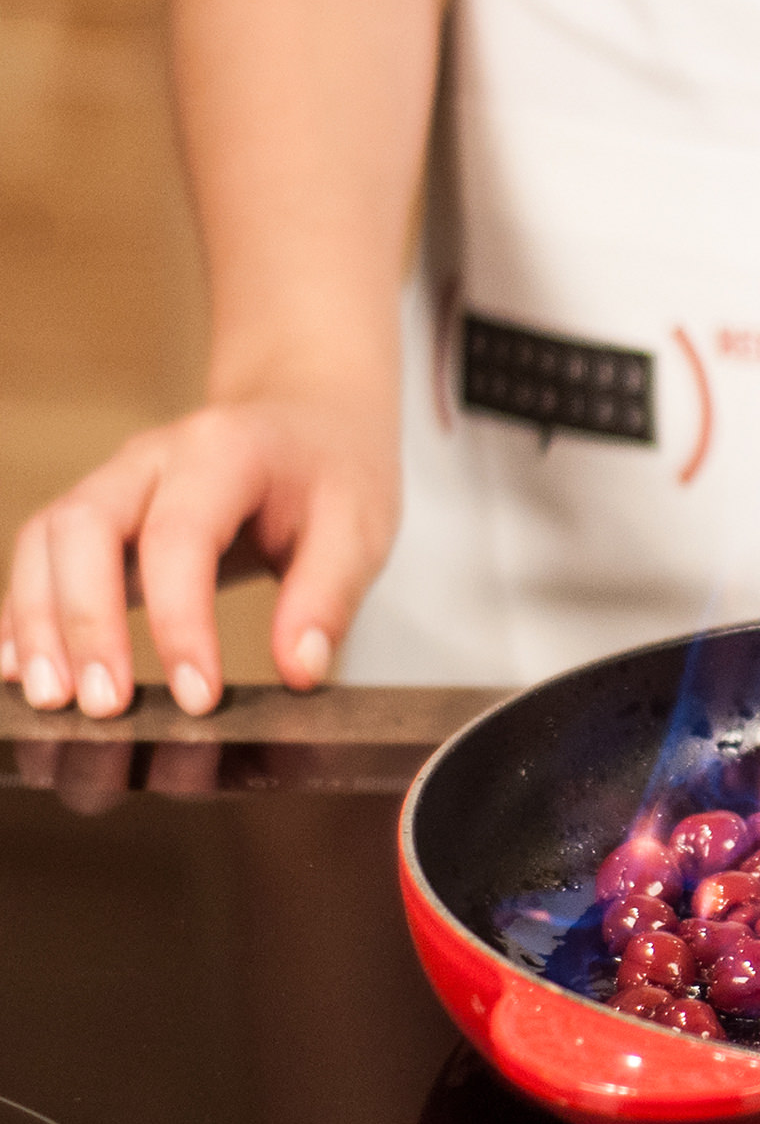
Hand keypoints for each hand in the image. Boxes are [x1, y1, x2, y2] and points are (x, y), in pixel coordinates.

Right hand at [2, 383, 397, 716]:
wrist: (309, 416)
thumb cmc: (335, 473)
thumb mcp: (361, 528)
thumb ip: (330, 597)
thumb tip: (300, 671)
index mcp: (224, 452)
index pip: (181, 538)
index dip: (180, 623)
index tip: (199, 698)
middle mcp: (153, 457)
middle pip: (84, 528)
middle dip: (84, 621)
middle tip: (104, 707)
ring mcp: (116, 480)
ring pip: (47, 538)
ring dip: (38, 621)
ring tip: (50, 699)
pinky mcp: (100, 512)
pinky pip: (42, 553)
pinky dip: (23, 609)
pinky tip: (13, 668)